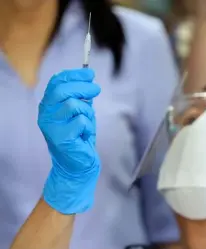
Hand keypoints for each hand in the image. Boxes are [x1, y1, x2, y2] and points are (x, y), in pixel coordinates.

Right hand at [38, 68, 101, 213]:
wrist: (78, 164)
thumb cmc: (80, 136)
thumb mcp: (79, 112)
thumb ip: (80, 96)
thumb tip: (89, 77)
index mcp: (48, 106)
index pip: (56, 82)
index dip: (74, 75)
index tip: (90, 74)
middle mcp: (46, 115)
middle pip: (62, 90)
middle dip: (83, 87)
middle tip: (97, 89)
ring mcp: (51, 127)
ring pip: (74, 105)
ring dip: (87, 112)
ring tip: (87, 123)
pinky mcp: (61, 138)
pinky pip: (82, 122)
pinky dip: (88, 127)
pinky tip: (84, 136)